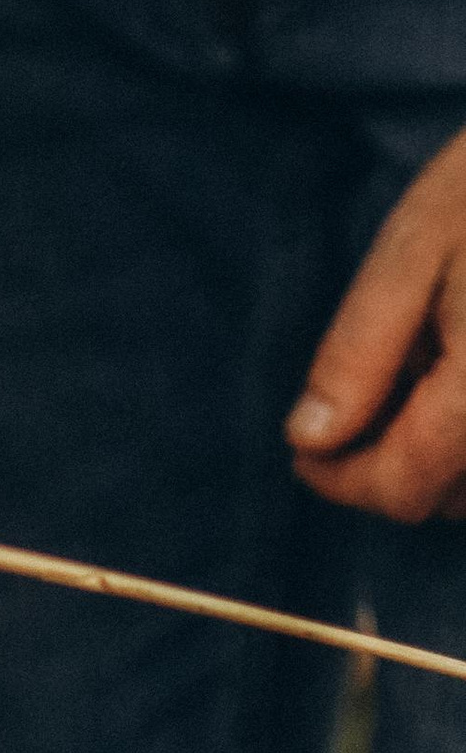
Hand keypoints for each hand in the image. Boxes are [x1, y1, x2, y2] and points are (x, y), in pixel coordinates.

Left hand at [289, 124, 465, 520]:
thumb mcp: (413, 254)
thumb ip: (361, 353)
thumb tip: (310, 440)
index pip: (402, 488)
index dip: (338, 480)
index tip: (300, 452)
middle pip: (443, 498)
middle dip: (384, 461)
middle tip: (362, 385)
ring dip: (433, 452)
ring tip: (421, 360)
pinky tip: (455, 365)